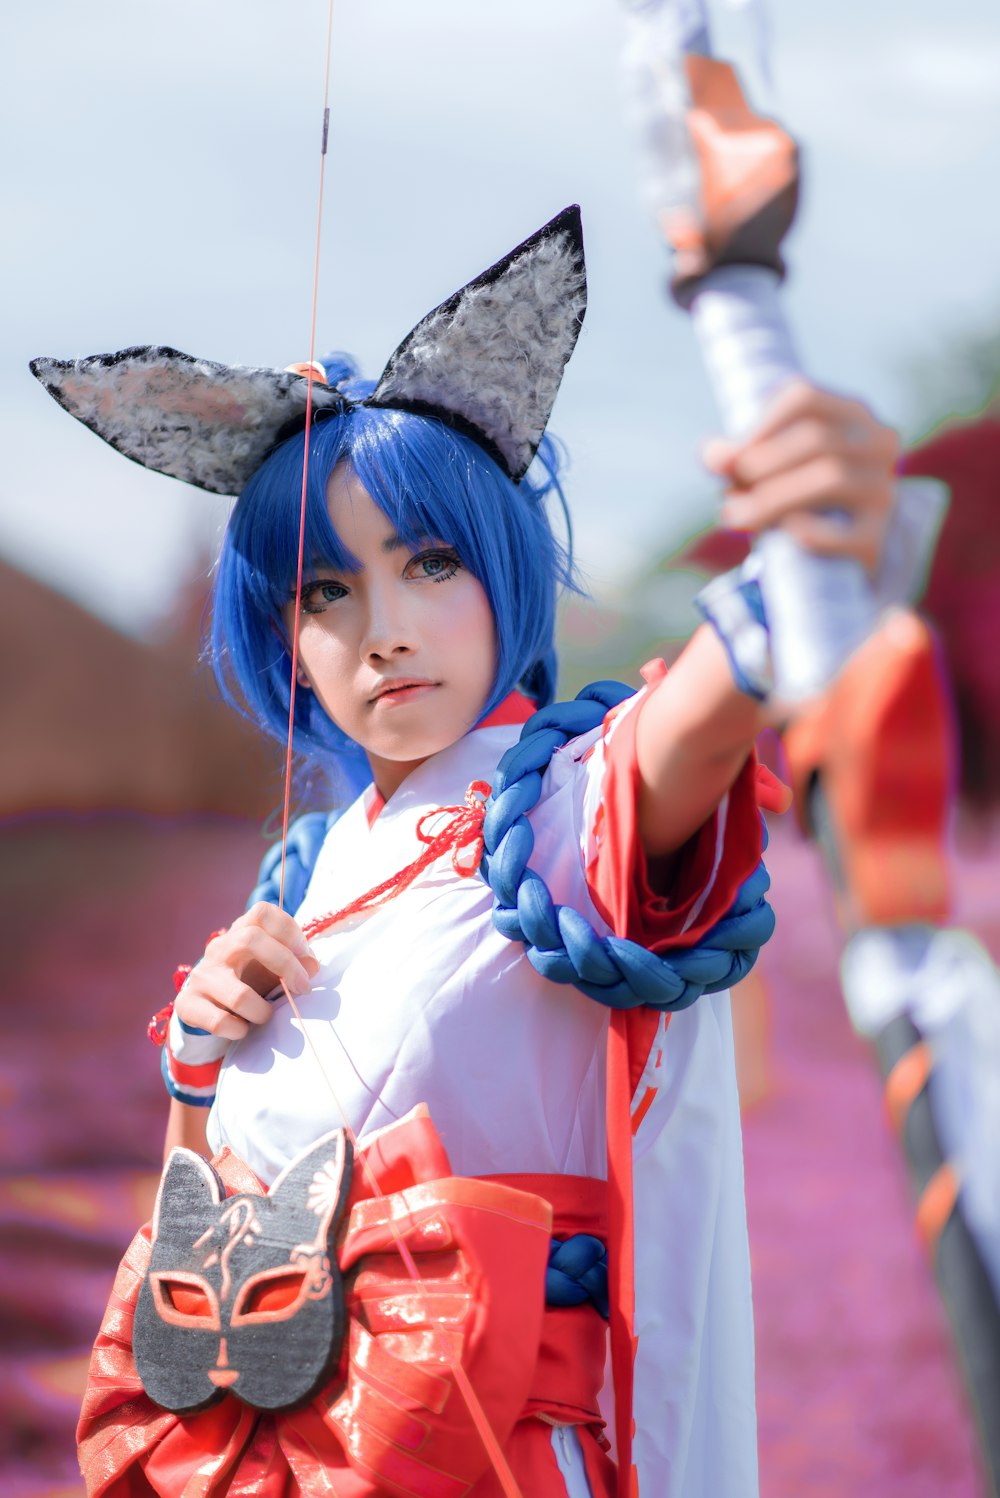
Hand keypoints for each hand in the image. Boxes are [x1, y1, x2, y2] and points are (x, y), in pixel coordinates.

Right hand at [175, 903, 319, 1041]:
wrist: (207, 1007)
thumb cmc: (248, 981)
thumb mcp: (272, 968)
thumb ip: (294, 963)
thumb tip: (312, 966)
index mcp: (241, 932)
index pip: (262, 912)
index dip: (289, 930)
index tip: (305, 956)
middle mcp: (218, 949)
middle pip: (250, 939)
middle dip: (285, 964)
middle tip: (303, 988)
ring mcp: (202, 976)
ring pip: (239, 994)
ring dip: (262, 1011)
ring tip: (266, 1016)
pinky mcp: (187, 1004)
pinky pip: (219, 1021)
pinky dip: (238, 1029)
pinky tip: (243, 1029)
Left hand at [702, 380, 899, 573]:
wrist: (845, 545)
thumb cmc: (799, 493)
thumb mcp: (770, 466)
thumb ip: (739, 456)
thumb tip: (713, 456)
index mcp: (851, 413)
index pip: (804, 398)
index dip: (760, 426)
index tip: (730, 459)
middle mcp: (878, 443)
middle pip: (816, 438)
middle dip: (760, 465)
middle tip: (727, 493)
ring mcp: (883, 489)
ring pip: (831, 477)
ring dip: (772, 498)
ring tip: (736, 517)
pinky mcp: (878, 537)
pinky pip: (846, 533)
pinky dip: (810, 532)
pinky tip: (784, 534)